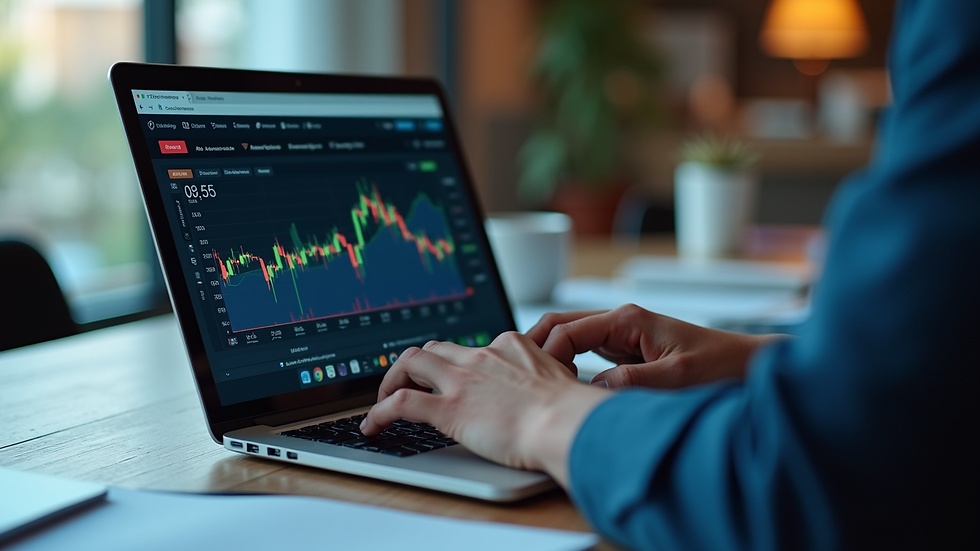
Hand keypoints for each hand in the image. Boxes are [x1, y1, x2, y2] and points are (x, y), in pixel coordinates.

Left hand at [360, 332, 609, 485]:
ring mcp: (462, 380)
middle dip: (416, 365)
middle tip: (408, 384)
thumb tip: (549, 396)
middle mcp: (482, 356)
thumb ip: (546, 381)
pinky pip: (401, 403)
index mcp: (510, 346)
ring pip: (411, 362)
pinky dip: (379, 412)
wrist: (567, 423)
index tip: (451, 375)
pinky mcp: (448, 408)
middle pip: (435, 348)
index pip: (471, 347)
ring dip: (392, 380)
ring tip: (384, 400)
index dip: (455, 362)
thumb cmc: (572, 412)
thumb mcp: (561, 383)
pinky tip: (372, 426)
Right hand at [527, 304, 782, 389]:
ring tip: (530, 384)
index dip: (546, 355)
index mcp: (627, 318)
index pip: (567, 330)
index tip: (538, 383)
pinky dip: (567, 366)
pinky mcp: (626, 352)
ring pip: (570, 339)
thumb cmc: (721, 365)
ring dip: (549, 357)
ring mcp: (622, 335)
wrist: (750, 366)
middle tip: (516, 376)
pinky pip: (585, 354)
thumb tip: (591, 391)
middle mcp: (620, 321)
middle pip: (560, 326)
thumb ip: (631, 382)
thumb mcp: (676, 378)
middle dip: (535, 347)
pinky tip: (559, 387)